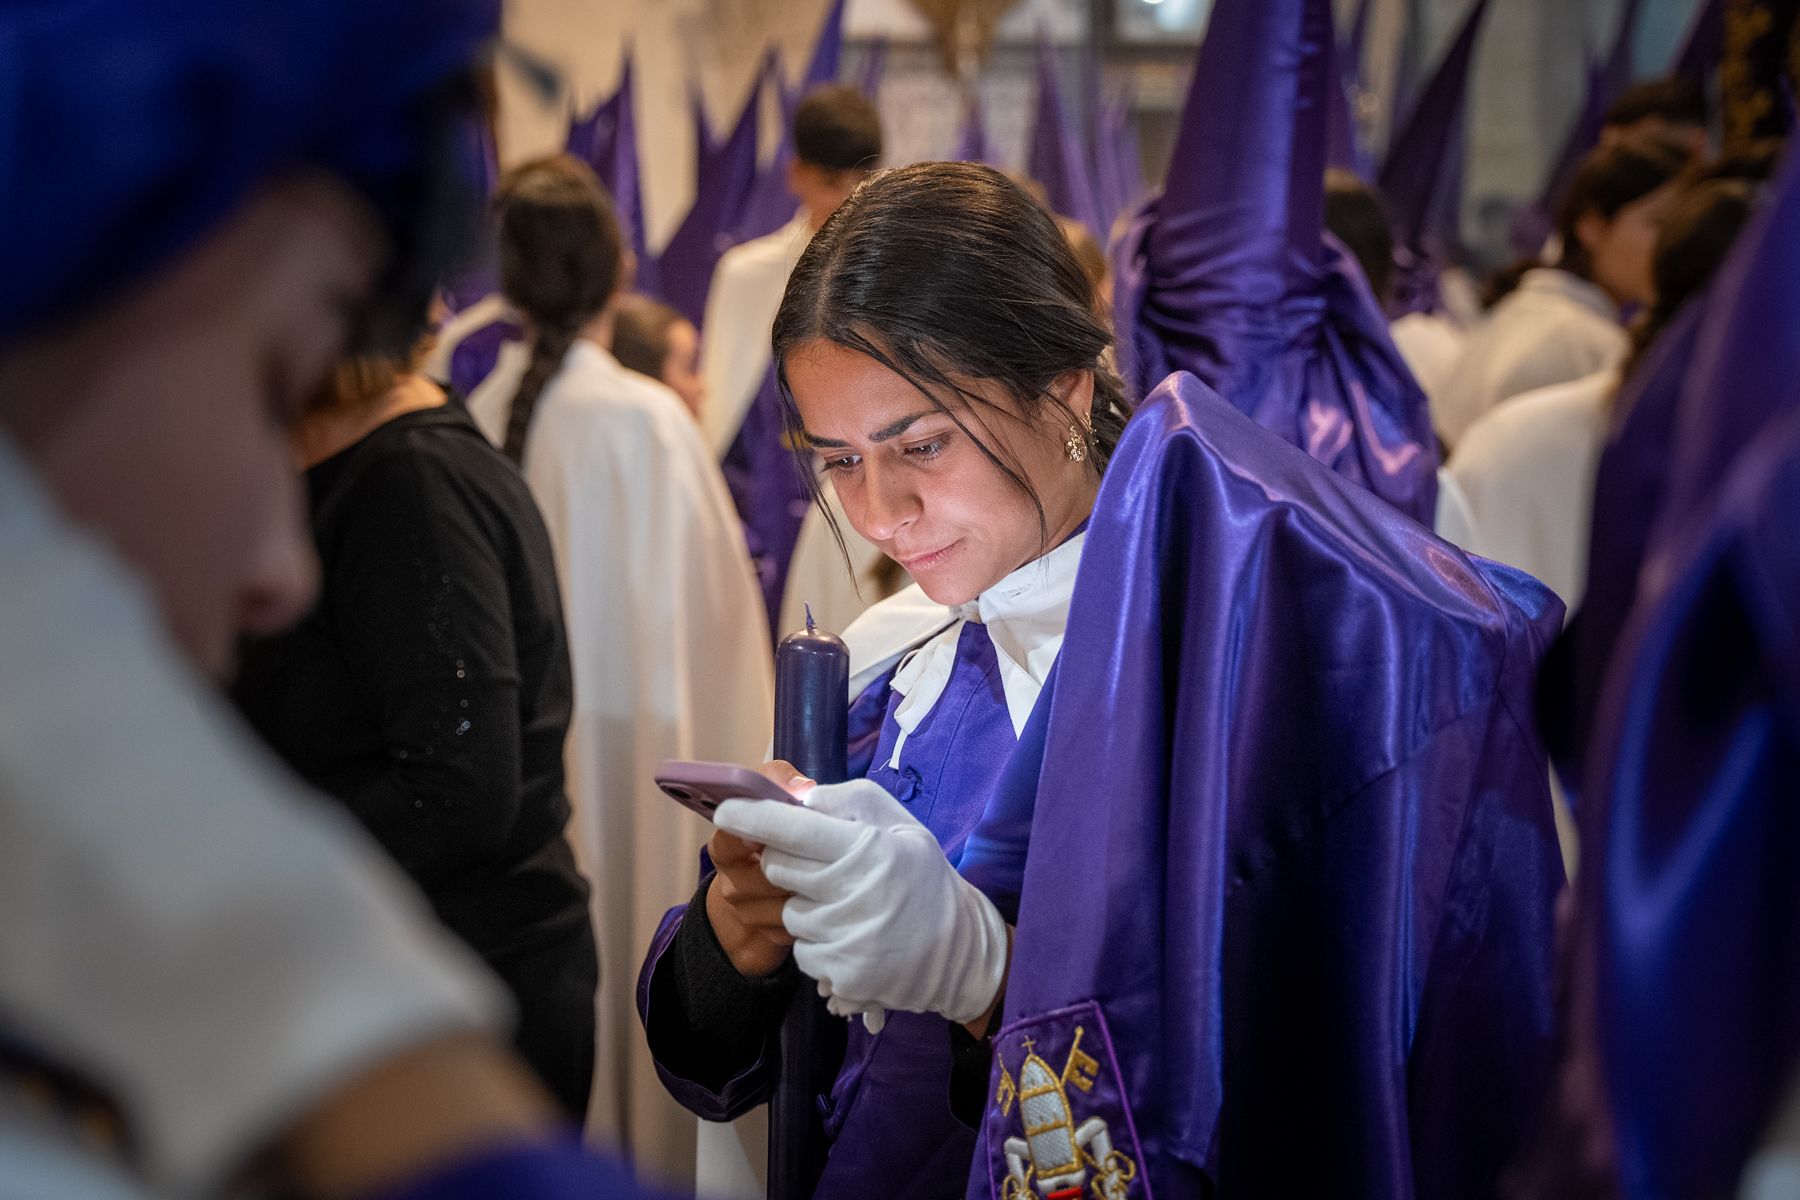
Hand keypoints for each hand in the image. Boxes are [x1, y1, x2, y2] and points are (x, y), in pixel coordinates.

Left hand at [713, 779, 1009, 1032]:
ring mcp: (844, 939)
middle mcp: (852, 894)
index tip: (725, 807)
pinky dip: (820, 944)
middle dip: (790, 862)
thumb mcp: (898, 824)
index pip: (791, 828)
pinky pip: (803, 951)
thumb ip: (846, 801)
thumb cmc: (922, 876)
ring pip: (789, 913)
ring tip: (850, 909)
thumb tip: (794, 795)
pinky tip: (853, 939)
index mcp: (866, 849)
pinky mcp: (841, 975)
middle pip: (778, 868)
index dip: (752, 815)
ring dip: (808, 907)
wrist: (960, 950)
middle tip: (826, 867)